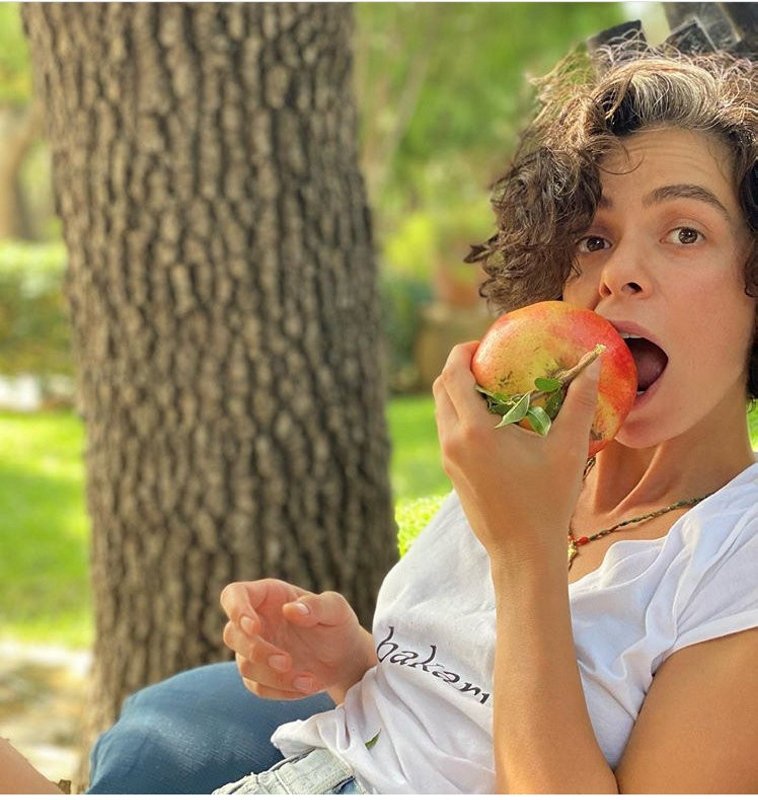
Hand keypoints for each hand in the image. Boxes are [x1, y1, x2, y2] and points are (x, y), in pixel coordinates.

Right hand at [220, 579, 376, 703]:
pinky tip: (306, 686)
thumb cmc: (338, 625)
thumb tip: (290, 610)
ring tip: (309, 679)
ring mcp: (254, 649)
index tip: (254, 627)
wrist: (345, 658)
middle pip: (232, 634)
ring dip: (274, 677)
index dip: (236, 609)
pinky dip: (280, 691)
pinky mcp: (260, 675)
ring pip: (244, 665)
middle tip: (287, 662)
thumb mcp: (337, 610)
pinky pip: (257, 687)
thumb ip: (317, 605)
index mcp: (268, 596)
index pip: (234, 595)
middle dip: (256, 651)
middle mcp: (256, 621)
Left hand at [433, 341, 599, 569]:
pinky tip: (492, 419)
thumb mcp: (568, 449)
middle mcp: (453, 441)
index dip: (462, 352)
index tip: (484, 343)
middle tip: (487, 359)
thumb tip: (594, 363)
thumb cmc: (547, 501)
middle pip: (440, 388)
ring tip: (492, 386)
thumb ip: (579, 401)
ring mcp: (449, 459)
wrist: (522, 551)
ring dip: (458, 391)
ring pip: (441, 410)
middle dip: (458, 367)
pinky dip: (460, 413)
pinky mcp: (452, 472)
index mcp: (474, 431)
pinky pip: (447, 430)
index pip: (452, 375)